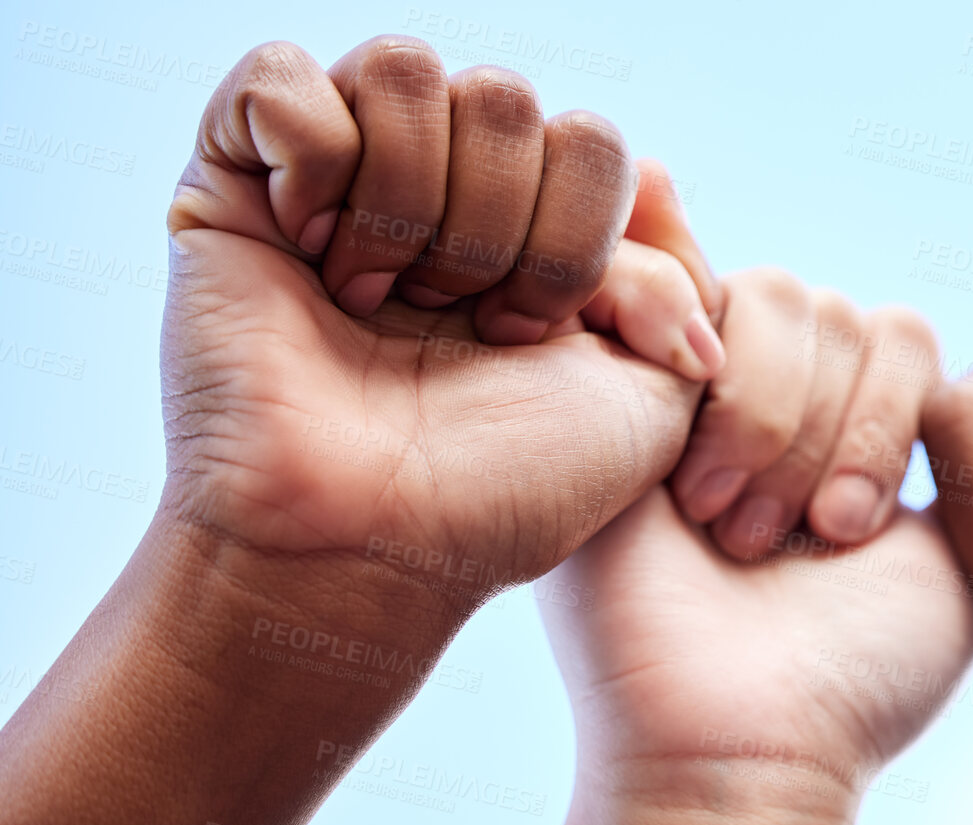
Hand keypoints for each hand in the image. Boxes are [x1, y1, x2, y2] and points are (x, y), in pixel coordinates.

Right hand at [162, 37, 721, 607]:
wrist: (370, 548)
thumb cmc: (508, 490)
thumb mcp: (653, 395)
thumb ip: (678, 279)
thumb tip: (654, 175)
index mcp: (537, 232)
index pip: (593, 141)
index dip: (575, 242)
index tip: (530, 338)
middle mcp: (444, 192)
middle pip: (507, 100)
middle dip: (497, 233)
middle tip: (453, 325)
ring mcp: (341, 178)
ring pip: (406, 70)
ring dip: (409, 205)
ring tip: (379, 302)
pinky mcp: (236, 177)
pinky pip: (286, 79)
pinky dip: (313, 162)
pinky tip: (309, 254)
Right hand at [535, 274, 972, 824]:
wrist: (732, 745)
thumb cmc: (857, 679)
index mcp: (840, 440)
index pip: (897, 333)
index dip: (893, 414)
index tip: (857, 533)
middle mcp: (763, 409)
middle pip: (836, 309)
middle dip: (834, 426)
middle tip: (802, 538)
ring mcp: (681, 399)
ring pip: (771, 295)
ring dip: (772, 419)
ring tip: (736, 532)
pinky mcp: (608, 394)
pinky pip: (669, 285)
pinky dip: (705, 368)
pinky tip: (688, 478)